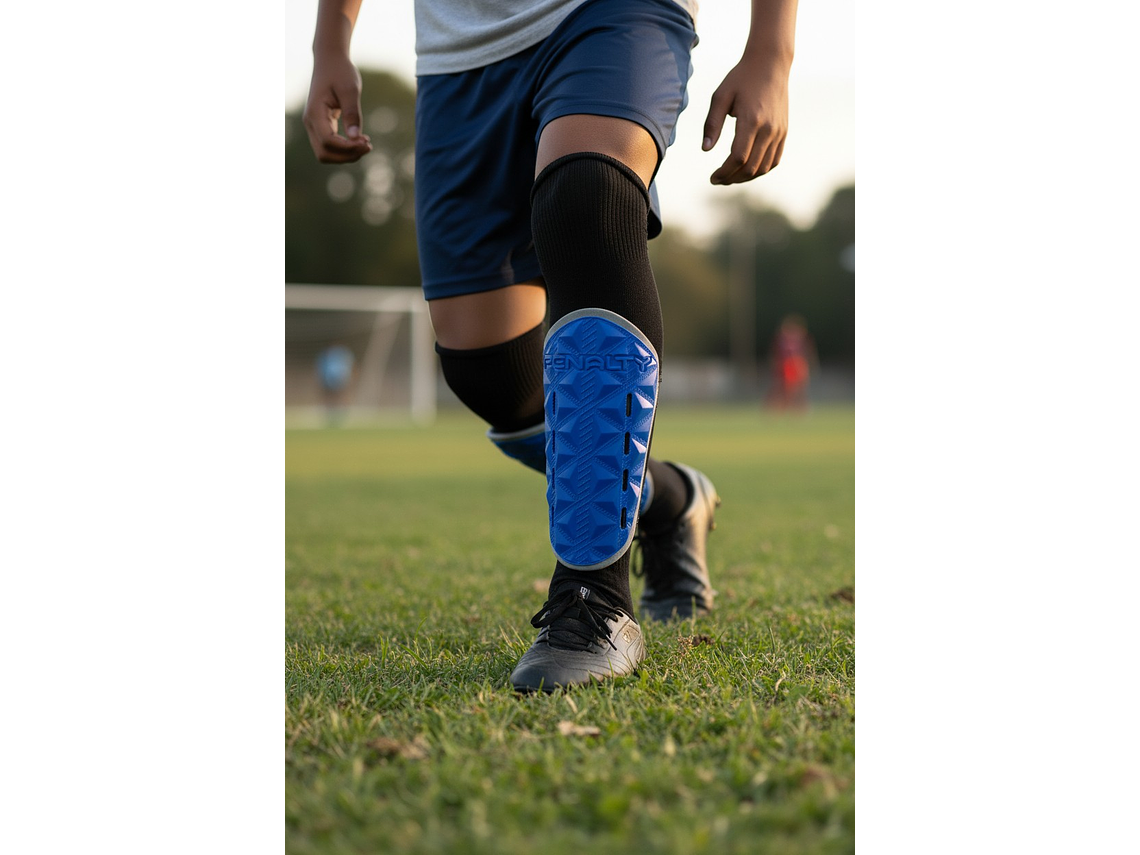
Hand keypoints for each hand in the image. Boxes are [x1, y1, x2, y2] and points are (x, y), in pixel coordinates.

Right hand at [303, 54, 372, 163]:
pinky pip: (330, 146)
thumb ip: (352, 113)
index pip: (328, 142)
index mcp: (315, 113)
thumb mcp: (350, 89)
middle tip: (368, 145)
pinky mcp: (321, 126)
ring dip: (346, 155)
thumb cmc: (340, 72)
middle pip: (324, 154)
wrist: (330, 61)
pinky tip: (360, 141)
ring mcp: (314, 126)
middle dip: (347, 156)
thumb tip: (356, 138)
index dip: (348, 148)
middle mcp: (310, 122)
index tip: (367, 141)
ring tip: (365, 144)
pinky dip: (344, 149)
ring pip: (326, 153)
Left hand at [702, 55, 789, 185]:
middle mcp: (768, 129)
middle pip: (750, 167)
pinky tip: (746, 170)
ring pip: (763, 167)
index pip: (738, 158)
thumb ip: (712, 124)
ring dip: (745, 177)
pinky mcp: (784, 132)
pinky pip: (774, 160)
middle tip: (717, 179)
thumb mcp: (720, 97)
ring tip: (730, 177)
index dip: (724, 172)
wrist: (771, 64)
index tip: (712, 178)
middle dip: (732, 178)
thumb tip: (705, 150)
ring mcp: (779, 131)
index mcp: (751, 120)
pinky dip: (760, 170)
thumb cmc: (741, 78)